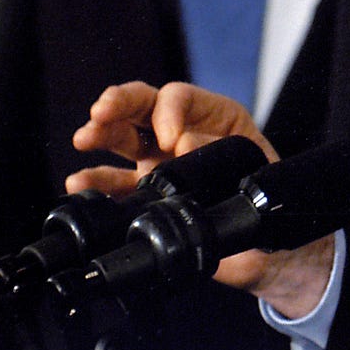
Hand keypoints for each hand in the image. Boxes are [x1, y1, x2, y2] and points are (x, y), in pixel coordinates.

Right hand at [67, 80, 287, 290]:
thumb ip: (224, 156)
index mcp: (216, 120)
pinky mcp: (147, 198)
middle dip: (120, 103)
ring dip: (101, 134)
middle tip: (102, 111)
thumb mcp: (259, 172)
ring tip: (84, 139)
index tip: (171, 139)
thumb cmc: (269, 204)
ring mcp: (161, 164)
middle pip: (144, 106)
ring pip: (123, 139)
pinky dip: (94, 183)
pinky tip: (79, 184)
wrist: (270, 251)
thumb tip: (184, 143)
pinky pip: (115, 186)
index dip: (169, 112)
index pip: (181, 98)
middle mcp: (183, 136)